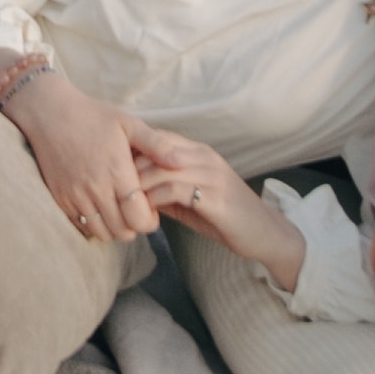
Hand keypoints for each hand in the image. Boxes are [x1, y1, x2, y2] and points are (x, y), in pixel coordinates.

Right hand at [2, 69, 158, 242]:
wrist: (49, 113)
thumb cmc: (93, 116)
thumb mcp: (128, 123)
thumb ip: (156, 145)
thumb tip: (181, 163)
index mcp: (117, 172)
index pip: (139, 219)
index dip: (150, 220)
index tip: (151, 207)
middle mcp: (96, 189)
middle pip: (123, 231)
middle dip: (135, 226)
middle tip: (136, 209)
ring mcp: (75, 196)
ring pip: (102, 233)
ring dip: (114, 228)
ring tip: (118, 209)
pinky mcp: (60, 199)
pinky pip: (81, 226)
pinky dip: (94, 224)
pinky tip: (100, 207)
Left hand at [125, 128, 303, 291]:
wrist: (265, 234)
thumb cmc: (225, 218)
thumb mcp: (190, 200)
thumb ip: (165, 190)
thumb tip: (132, 190)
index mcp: (199, 152)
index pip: (158, 138)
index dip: (132, 151)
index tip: (111, 170)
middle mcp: (205, 157)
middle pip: (155, 148)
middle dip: (129, 167)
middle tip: (109, 187)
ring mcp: (212, 175)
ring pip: (162, 168)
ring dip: (138, 186)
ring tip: (123, 203)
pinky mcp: (216, 197)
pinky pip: (175, 190)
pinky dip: (155, 200)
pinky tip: (144, 214)